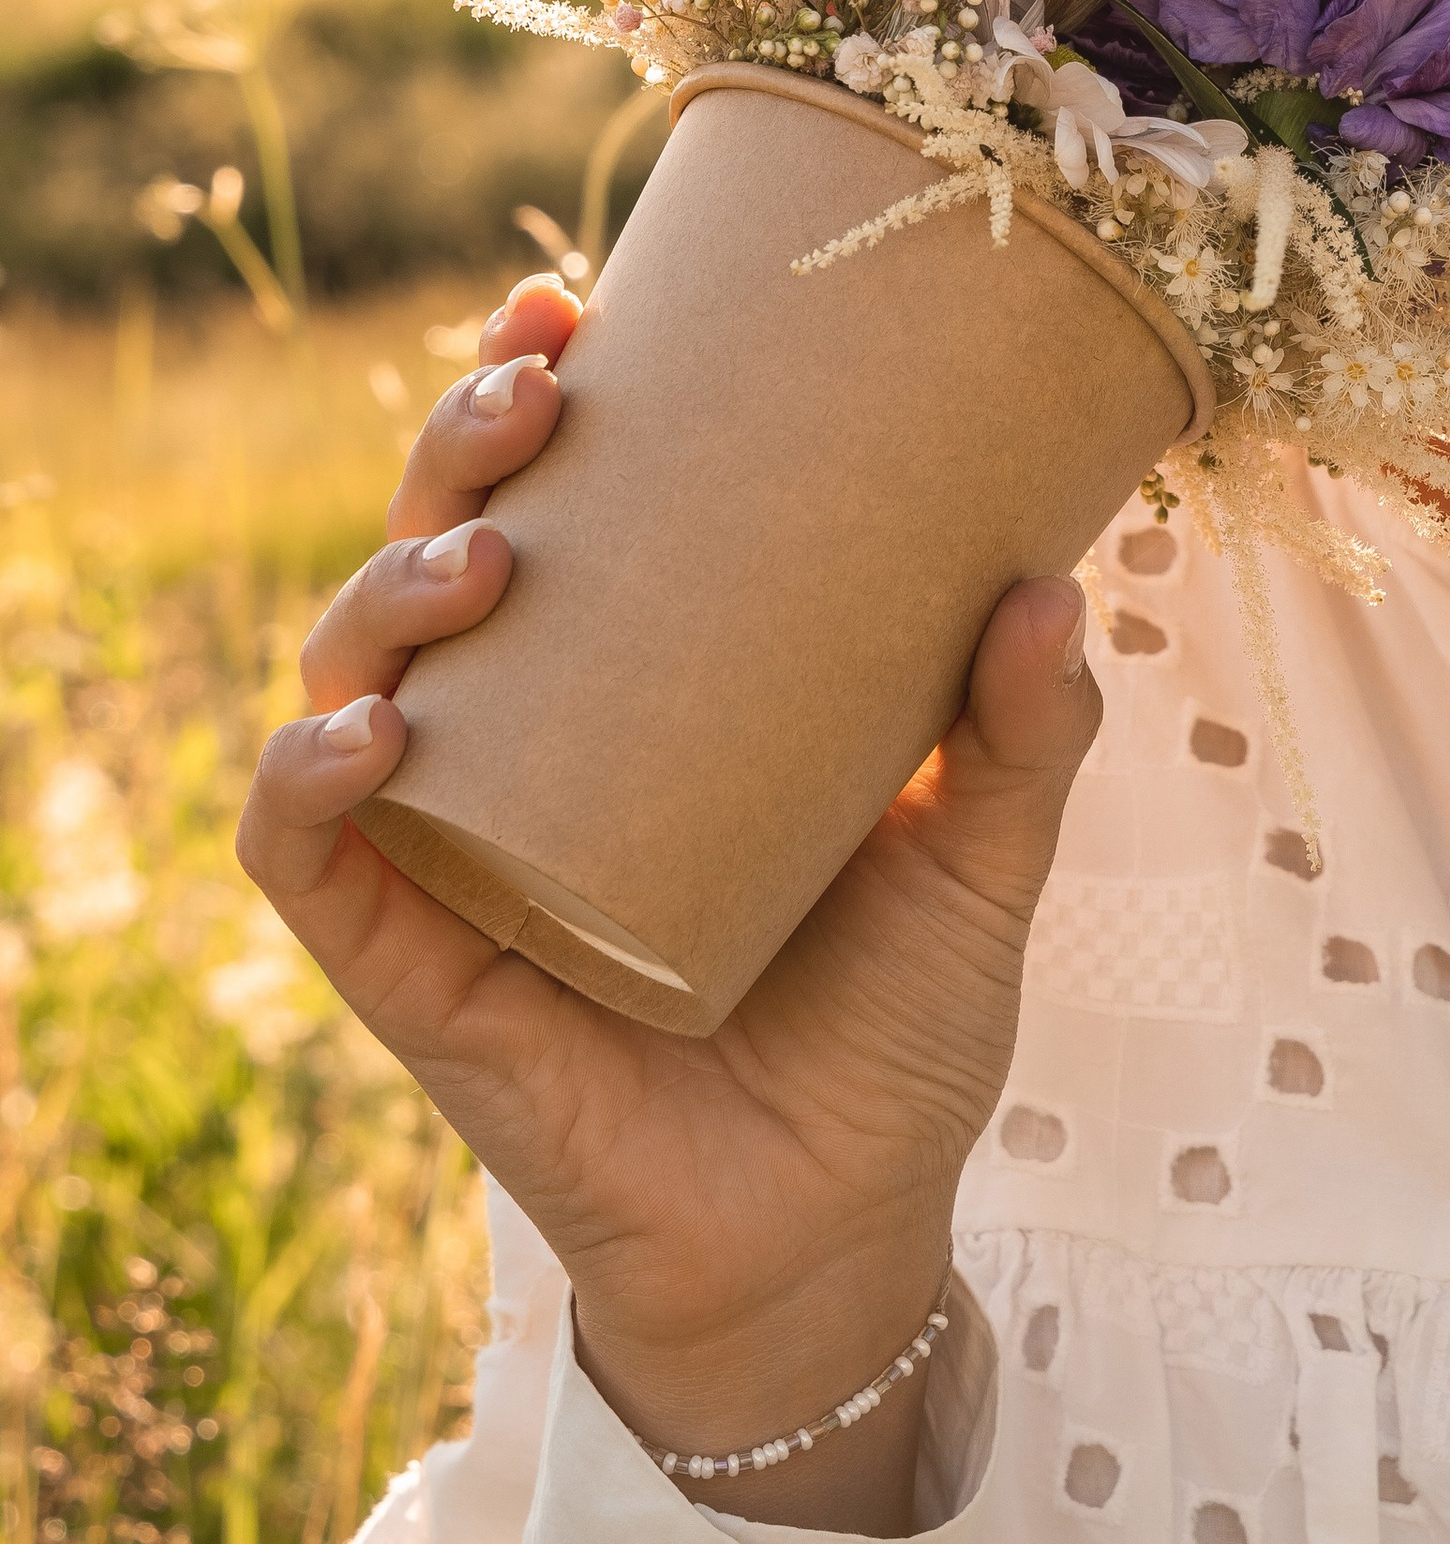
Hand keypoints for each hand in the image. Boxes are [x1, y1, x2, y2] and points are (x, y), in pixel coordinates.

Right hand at [237, 273, 1100, 1527]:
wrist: (845, 1238)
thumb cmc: (896, 1031)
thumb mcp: (983, 862)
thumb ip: (1023, 734)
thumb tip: (1049, 582)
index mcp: (641, 683)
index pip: (554, 502)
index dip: (528, 394)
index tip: (570, 304)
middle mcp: (532, 746)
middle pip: (440, 554)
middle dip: (458, 450)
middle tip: (533, 392)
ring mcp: (461, 854)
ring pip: (353, 675)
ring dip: (386, 590)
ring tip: (480, 559)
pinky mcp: (421, 976)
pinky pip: (310, 866)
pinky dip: (305, 786)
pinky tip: (367, 735)